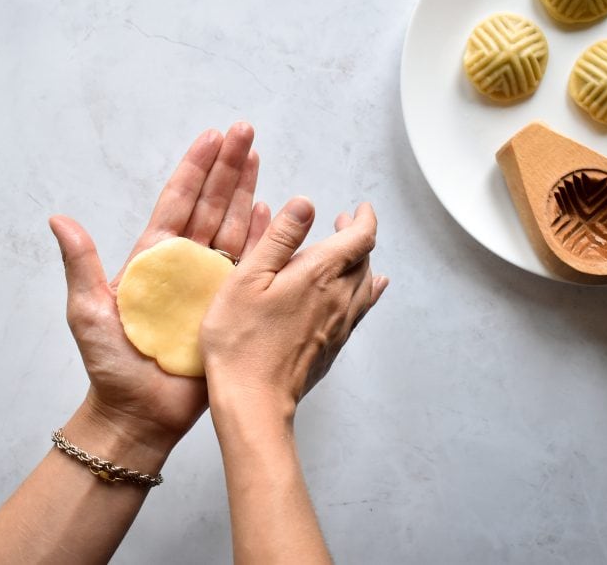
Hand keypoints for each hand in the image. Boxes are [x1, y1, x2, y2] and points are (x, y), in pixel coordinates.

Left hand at [49, 123, 270, 452]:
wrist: (139, 414)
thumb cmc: (110, 365)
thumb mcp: (88, 311)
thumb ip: (81, 264)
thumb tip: (58, 218)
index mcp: (153, 259)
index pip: (178, 202)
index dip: (196, 169)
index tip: (211, 137)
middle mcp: (185, 265)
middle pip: (212, 205)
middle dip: (228, 167)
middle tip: (245, 131)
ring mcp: (211, 284)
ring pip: (235, 227)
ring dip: (248, 191)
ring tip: (259, 156)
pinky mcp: (232, 307)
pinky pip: (252, 265)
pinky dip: (265, 237)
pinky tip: (273, 210)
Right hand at [199, 197, 386, 422]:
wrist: (254, 401)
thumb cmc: (240, 341)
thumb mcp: (247, 278)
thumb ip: (279, 238)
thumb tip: (306, 204)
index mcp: (320, 275)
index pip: (361, 238)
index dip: (364, 219)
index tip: (359, 208)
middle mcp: (339, 298)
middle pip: (364, 259)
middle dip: (357, 236)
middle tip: (342, 223)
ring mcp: (340, 325)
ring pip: (365, 284)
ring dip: (360, 263)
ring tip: (349, 253)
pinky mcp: (334, 346)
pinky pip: (360, 310)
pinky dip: (365, 291)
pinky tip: (365, 292)